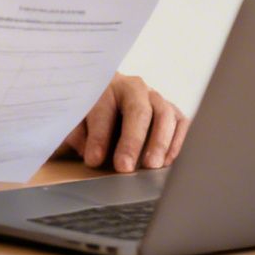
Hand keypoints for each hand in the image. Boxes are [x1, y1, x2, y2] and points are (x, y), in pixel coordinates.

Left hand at [60, 73, 189, 172]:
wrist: (107, 102)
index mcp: (104, 86)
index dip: (98, 137)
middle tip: (124, 167)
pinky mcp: (171, 111)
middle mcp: (134, 88)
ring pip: (165, 115)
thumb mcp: (73, 121)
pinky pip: (181, 123)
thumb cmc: (89, 114)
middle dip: (132, 141)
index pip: (103, 110)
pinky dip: (177, 141)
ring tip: (151, 166)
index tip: (93, 160)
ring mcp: (156, 98)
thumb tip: (93, 155)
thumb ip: (77, 135)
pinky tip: (167, 161)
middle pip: (138, 111)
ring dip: (159, 142)